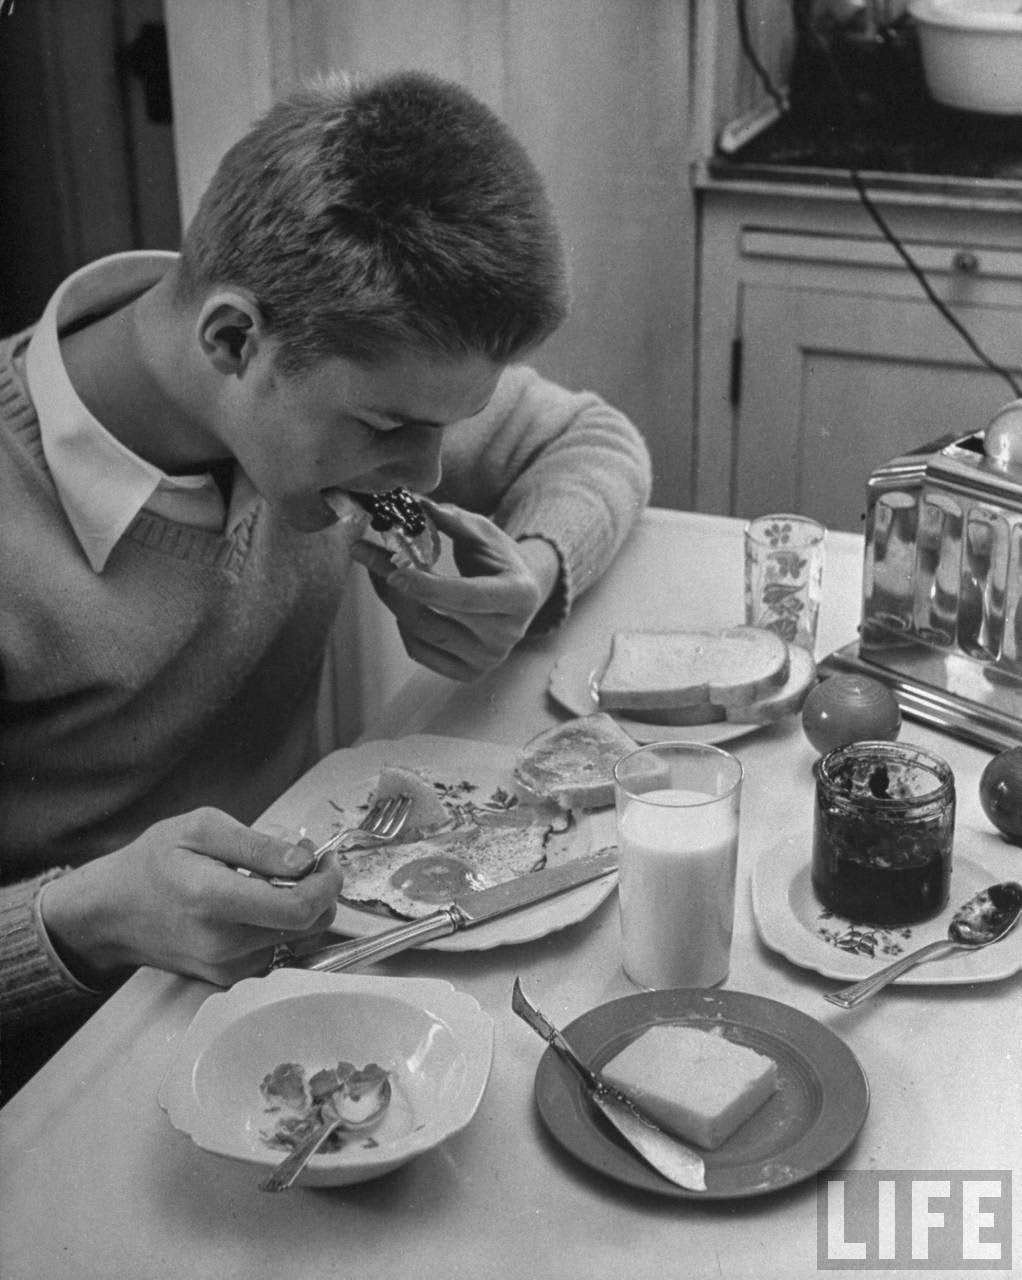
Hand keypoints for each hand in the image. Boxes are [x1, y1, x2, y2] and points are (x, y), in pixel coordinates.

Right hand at [40, 809, 344, 987]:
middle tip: (306, 863)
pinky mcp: (229, 979)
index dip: (327, 883)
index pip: (299, 908)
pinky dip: (281, 927)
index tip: (325, 860)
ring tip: (274, 881)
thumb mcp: (201, 829)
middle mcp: (224, 943)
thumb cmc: (153, 862)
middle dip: (321, 892)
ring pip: (298, 940)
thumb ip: (258, 845)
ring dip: (302, 909)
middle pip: (309, 926)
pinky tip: (258, 906)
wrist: (111, 913)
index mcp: (215, 899)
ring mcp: (227, 968)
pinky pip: (278, 952)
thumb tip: (305, 861)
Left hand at [351, 498, 560, 680]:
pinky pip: (419, 651)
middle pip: (434, 618)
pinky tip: (404, 602)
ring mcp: (487, 659)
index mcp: (519, 596)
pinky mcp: (468, 673)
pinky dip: (403, 625)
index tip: (392, 571)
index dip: (427, 586)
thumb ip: (452, 520)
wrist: (521, 595)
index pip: (467, 596)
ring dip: (392, 601)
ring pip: (420, 635)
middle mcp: (507, 635)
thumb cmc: (500, 559)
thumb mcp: (485, 533)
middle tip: (366, 555)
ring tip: (380, 572)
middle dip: (393, 587)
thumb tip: (413, 504)